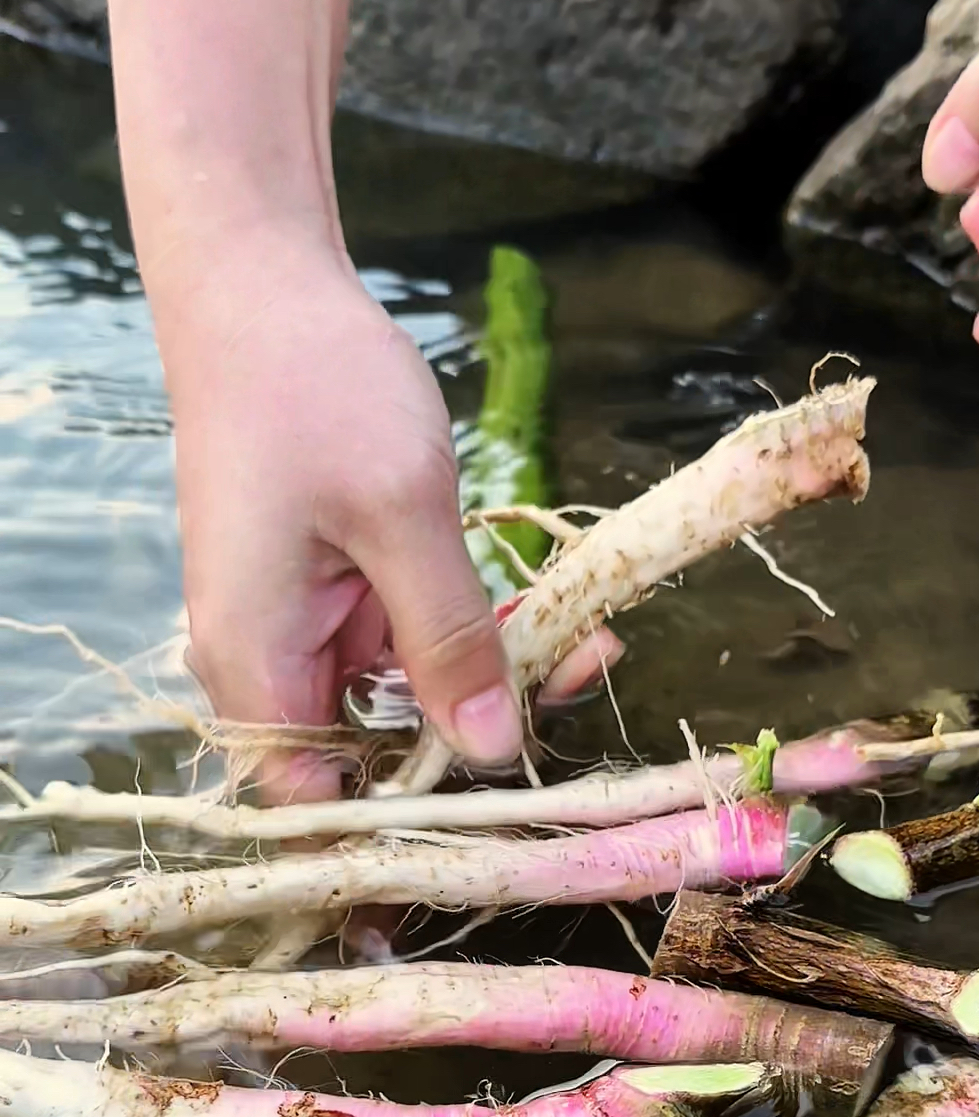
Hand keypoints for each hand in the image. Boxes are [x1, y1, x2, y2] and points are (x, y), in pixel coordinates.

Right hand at [166, 233, 522, 800]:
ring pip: (407, 699)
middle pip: (372, 757)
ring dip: (492, 678)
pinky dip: (476, 629)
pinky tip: (549, 609)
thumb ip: (448, 637)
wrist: (261, 288)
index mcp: (256, 662)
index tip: (497, 822)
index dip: (399, 829)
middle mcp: (270, 664)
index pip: (316, 804)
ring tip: (583, 640)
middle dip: (477, 737)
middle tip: (573, 686)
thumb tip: (489, 752)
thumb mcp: (400, 514)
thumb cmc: (313, 389)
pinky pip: (412, 643)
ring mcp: (304, 631)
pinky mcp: (337, 597)